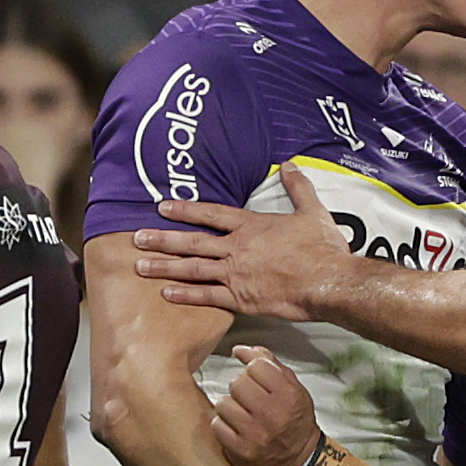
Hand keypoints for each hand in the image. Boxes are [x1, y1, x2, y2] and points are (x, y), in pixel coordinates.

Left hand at [133, 172, 350, 317]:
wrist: (328, 281)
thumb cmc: (322, 249)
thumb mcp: (312, 211)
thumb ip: (298, 188)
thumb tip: (290, 166)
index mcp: (251, 226)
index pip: (211, 214)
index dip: (185, 209)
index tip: (163, 207)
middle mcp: (237, 249)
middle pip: (192, 242)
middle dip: (162, 239)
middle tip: (136, 238)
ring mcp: (236, 275)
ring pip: (193, 269)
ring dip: (164, 267)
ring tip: (139, 266)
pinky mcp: (241, 299)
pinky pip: (207, 296)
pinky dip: (186, 295)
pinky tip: (166, 294)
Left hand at [205, 346, 323, 465]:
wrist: (299, 459)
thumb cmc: (294, 420)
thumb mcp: (292, 387)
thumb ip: (269, 363)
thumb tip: (240, 350)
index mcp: (288, 395)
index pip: (257, 366)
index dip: (253, 369)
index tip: (255, 377)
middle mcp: (272, 414)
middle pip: (237, 383)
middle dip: (241, 388)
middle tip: (250, 398)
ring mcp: (255, 434)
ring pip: (223, 403)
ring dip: (229, 406)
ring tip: (242, 413)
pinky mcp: (239, 450)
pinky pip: (216, 424)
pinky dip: (222, 424)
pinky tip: (235, 427)